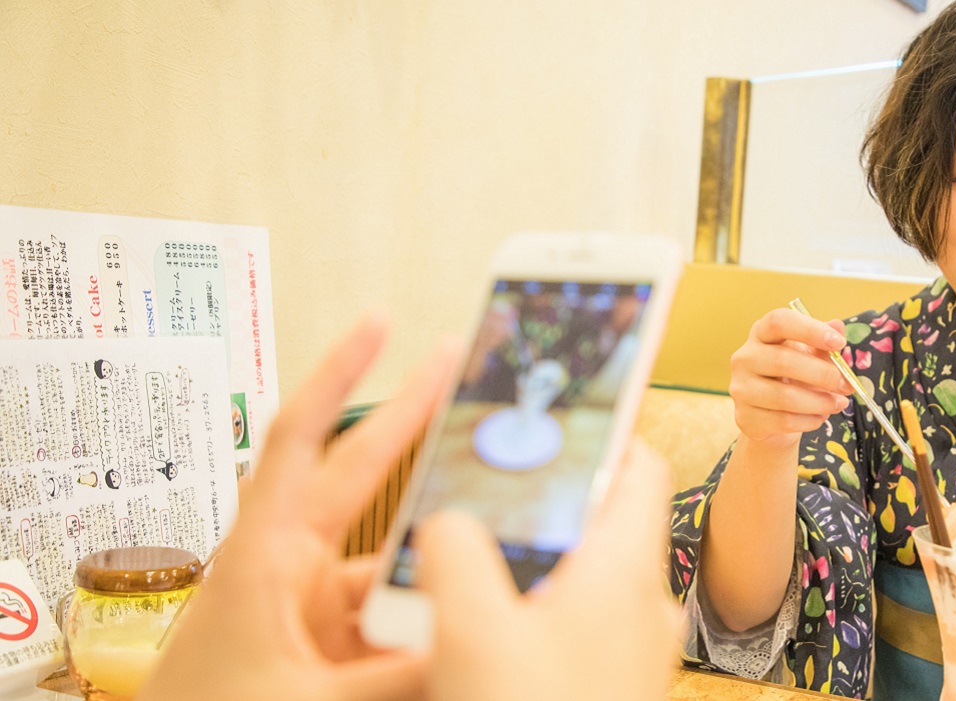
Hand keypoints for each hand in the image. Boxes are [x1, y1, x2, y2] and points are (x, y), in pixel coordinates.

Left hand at [140, 314, 459, 700]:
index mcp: (266, 553)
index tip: (377, 322)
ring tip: (485, 586)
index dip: (341, 375)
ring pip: (391, 567)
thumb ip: (397, 675)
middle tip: (458, 366)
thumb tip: (474, 647)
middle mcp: (290, 563)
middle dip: (409, 420)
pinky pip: (390, 618)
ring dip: (432, 576)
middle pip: (362, 475)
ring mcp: (311, 601)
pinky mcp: (327, 640)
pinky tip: (456, 644)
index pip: (307, 440)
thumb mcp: (306, 699)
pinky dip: (423, 627)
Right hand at [416, 440, 680, 700]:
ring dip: (531, 574)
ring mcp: (635, 652)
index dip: (600, 437)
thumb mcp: (472, 630)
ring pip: (583, 586)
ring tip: (469, 579)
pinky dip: (536, 622)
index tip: (555, 427)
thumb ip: (456, 554)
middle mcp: (644, 608)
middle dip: (541, 513)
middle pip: (599, 529)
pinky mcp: (616, 686)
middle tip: (485, 507)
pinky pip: (577, 633)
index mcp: (627, 571)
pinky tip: (485, 642)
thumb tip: (447, 521)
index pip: (641, 470)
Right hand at [728, 308, 853, 447]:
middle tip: (846, 384)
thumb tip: (838, 327)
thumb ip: (823, 344)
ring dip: (820, 402)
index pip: (779, 322)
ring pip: (784, 396)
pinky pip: (783, 421)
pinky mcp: (746, 418)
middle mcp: (745, 358)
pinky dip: (810, 420)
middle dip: (822, 374)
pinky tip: (821, 417)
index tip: (839, 343)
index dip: (810, 330)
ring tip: (839, 403)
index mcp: (761, 334)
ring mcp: (741, 389)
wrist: (771, 418)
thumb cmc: (792, 379)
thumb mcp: (809, 356)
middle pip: (783, 360)